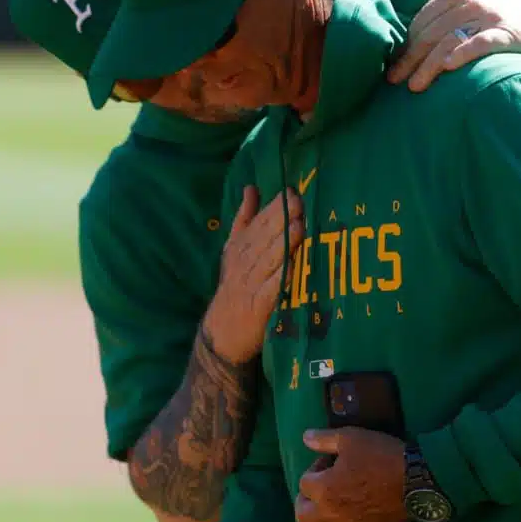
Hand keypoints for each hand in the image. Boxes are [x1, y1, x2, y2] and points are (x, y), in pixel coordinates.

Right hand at [203, 186, 305, 363]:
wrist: (221, 333)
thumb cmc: (235, 287)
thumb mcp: (233, 251)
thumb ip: (243, 219)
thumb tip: (251, 188)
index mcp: (238, 248)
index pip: (257, 224)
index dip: (274, 208)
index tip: (291, 192)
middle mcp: (243, 264)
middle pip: (264, 239)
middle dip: (281, 219)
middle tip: (299, 203)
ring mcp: (250, 286)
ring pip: (269, 260)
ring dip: (284, 243)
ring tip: (299, 226)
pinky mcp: (259, 308)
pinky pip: (272, 289)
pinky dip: (281, 277)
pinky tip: (293, 266)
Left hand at [294, 428, 408, 521]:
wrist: (418, 481)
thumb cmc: (382, 456)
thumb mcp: (351, 438)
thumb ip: (324, 439)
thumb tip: (305, 437)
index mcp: (323, 489)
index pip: (304, 482)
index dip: (316, 468)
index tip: (331, 460)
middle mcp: (330, 514)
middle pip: (303, 514)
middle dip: (307, 499)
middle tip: (321, 486)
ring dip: (322, 516)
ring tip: (335, 501)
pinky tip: (349, 517)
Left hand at [387, 0, 520, 91]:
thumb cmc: (498, 5)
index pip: (422, 21)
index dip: (406, 44)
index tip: (394, 64)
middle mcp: (471, 0)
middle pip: (432, 33)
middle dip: (410, 58)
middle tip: (394, 80)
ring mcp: (488, 17)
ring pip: (449, 42)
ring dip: (428, 65)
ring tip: (414, 86)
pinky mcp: (505, 34)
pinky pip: (479, 44)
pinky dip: (462, 54)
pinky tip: (447, 67)